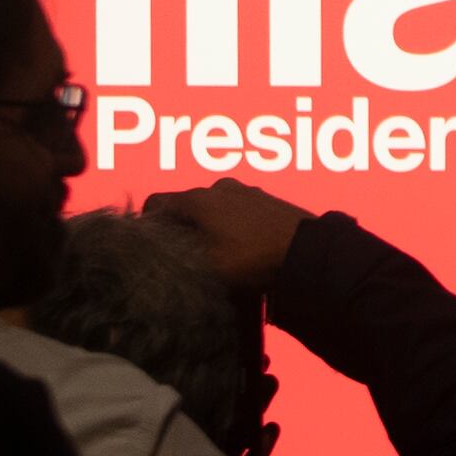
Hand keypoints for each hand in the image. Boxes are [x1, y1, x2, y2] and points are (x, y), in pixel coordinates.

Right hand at [139, 179, 309, 289]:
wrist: (308, 252)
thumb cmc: (255, 260)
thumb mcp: (211, 269)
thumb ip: (181, 263)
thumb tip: (162, 265)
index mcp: (199, 199)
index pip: (156, 203)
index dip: (147, 225)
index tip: (151, 248)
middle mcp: (219, 187)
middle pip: (184, 206)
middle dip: (179, 229)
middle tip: (182, 258)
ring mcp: (244, 190)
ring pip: (211, 207)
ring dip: (206, 228)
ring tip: (214, 256)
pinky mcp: (265, 199)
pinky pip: (235, 210)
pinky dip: (229, 225)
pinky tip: (239, 248)